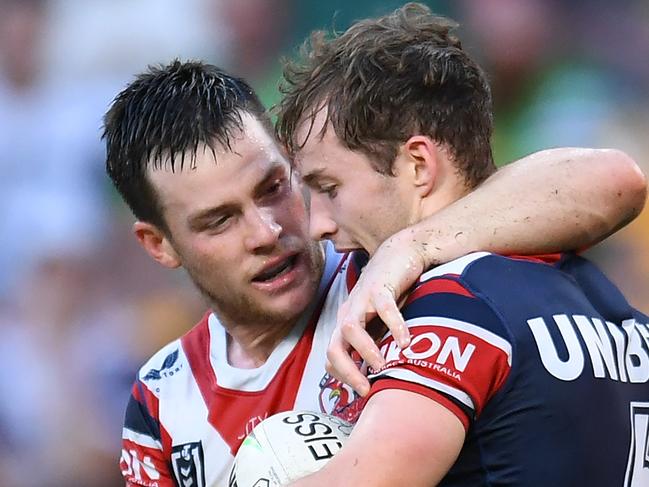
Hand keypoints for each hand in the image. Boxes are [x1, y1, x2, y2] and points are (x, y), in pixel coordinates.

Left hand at [326, 231, 425, 394]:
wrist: (400, 253)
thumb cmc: (392, 293)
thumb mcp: (382, 322)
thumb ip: (379, 343)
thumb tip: (384, 377)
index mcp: (346, 323)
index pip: (332, 355)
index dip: (343, 375)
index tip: (363, 390)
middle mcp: (349, 312)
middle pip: (334, 346)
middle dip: (347, 371)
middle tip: (366, 389)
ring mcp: (362, 298)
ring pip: (351, 328)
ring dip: (365, 351)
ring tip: (382, 366)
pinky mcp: (380, 286)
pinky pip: (384, 308)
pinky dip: (394, 326)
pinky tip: (406, 341)